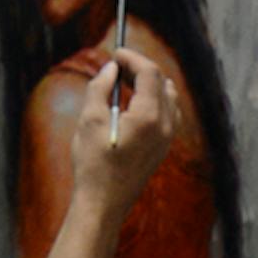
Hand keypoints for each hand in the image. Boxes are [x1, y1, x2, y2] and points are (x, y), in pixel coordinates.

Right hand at [67, 45, 174, 208]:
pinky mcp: (163, 148)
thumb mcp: (89, 120)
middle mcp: (165, 125)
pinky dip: (154, 100)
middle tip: (117, 65)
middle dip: (141, 68)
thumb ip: (100, 87)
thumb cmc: (93, 164)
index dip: (132, 57)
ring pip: (168, 97)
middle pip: (161, 82)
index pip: (149, 72)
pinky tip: (133, 103)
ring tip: (125, 81)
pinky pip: (167, 114)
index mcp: (150, 116)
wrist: (104, 204)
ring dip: (149, 84)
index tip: (115, 53)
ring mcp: (167, 138)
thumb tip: (110, 69)